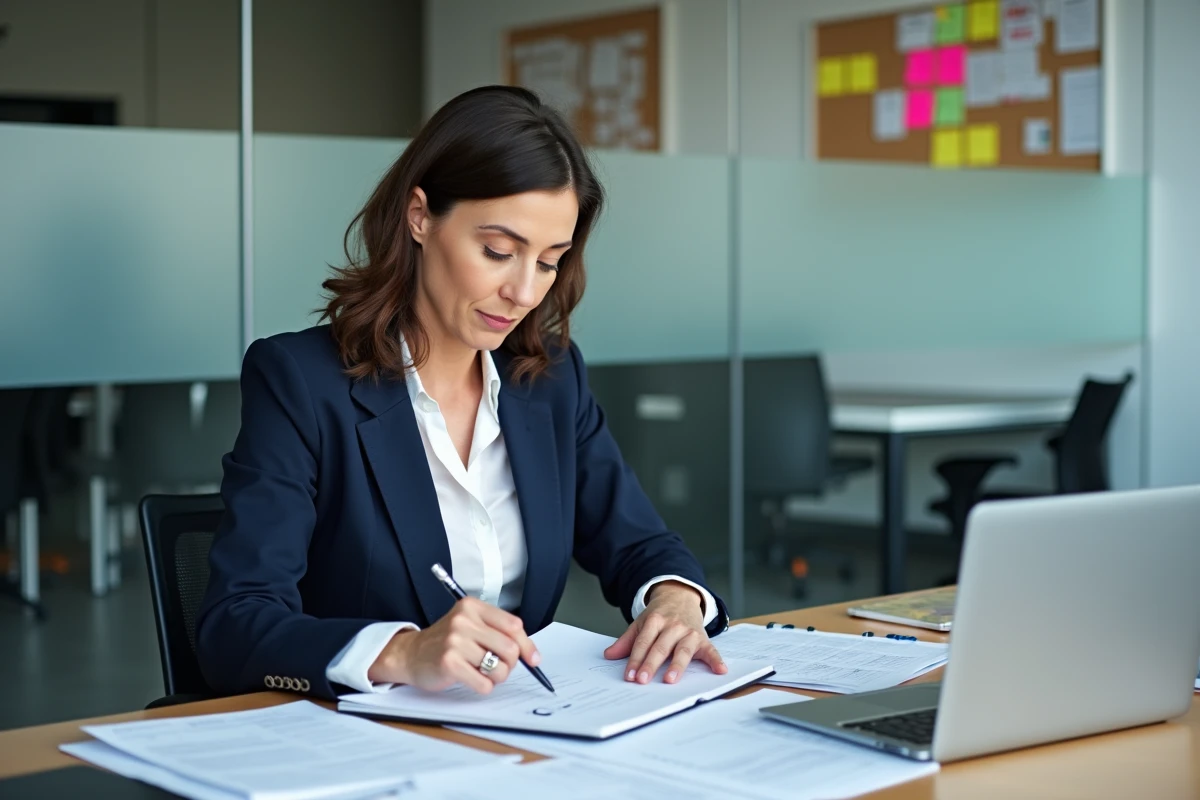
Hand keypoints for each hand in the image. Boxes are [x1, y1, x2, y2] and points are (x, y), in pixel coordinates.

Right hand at [368, 597, 539, 693]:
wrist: (410, 653)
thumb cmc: (447, 642)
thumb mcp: (471, 626)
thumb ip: (499, 633)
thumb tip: (532, 655)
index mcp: (473, 607)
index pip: (514, 626)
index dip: (527, 646)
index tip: (533, 659)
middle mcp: (464, 620)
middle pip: (510, 648)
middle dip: (510, 664)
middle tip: (498, 667)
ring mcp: (455, 641)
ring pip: (499, 668)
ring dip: (496, 677)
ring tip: (482, 672)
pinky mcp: (449, 663)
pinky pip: (484, 684)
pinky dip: (483, 687)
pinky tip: (471, 679)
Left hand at [603, 581, 726, 684]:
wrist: (680, 596)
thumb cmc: (659, 615)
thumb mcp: (641, 623)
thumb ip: (627, 640)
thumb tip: (608, 655)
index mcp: (655, 620)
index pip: (643, 642)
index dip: (635, 659)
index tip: (629, 675)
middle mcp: (673, 625)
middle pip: (661, 647)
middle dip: (651, 664)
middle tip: (643, 680)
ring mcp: (689, 631)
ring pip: (683, 649)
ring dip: (677, 665)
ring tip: (670, 679)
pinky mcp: (703, 638)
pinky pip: (711, 650)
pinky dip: (716, 660)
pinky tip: (720, 670)